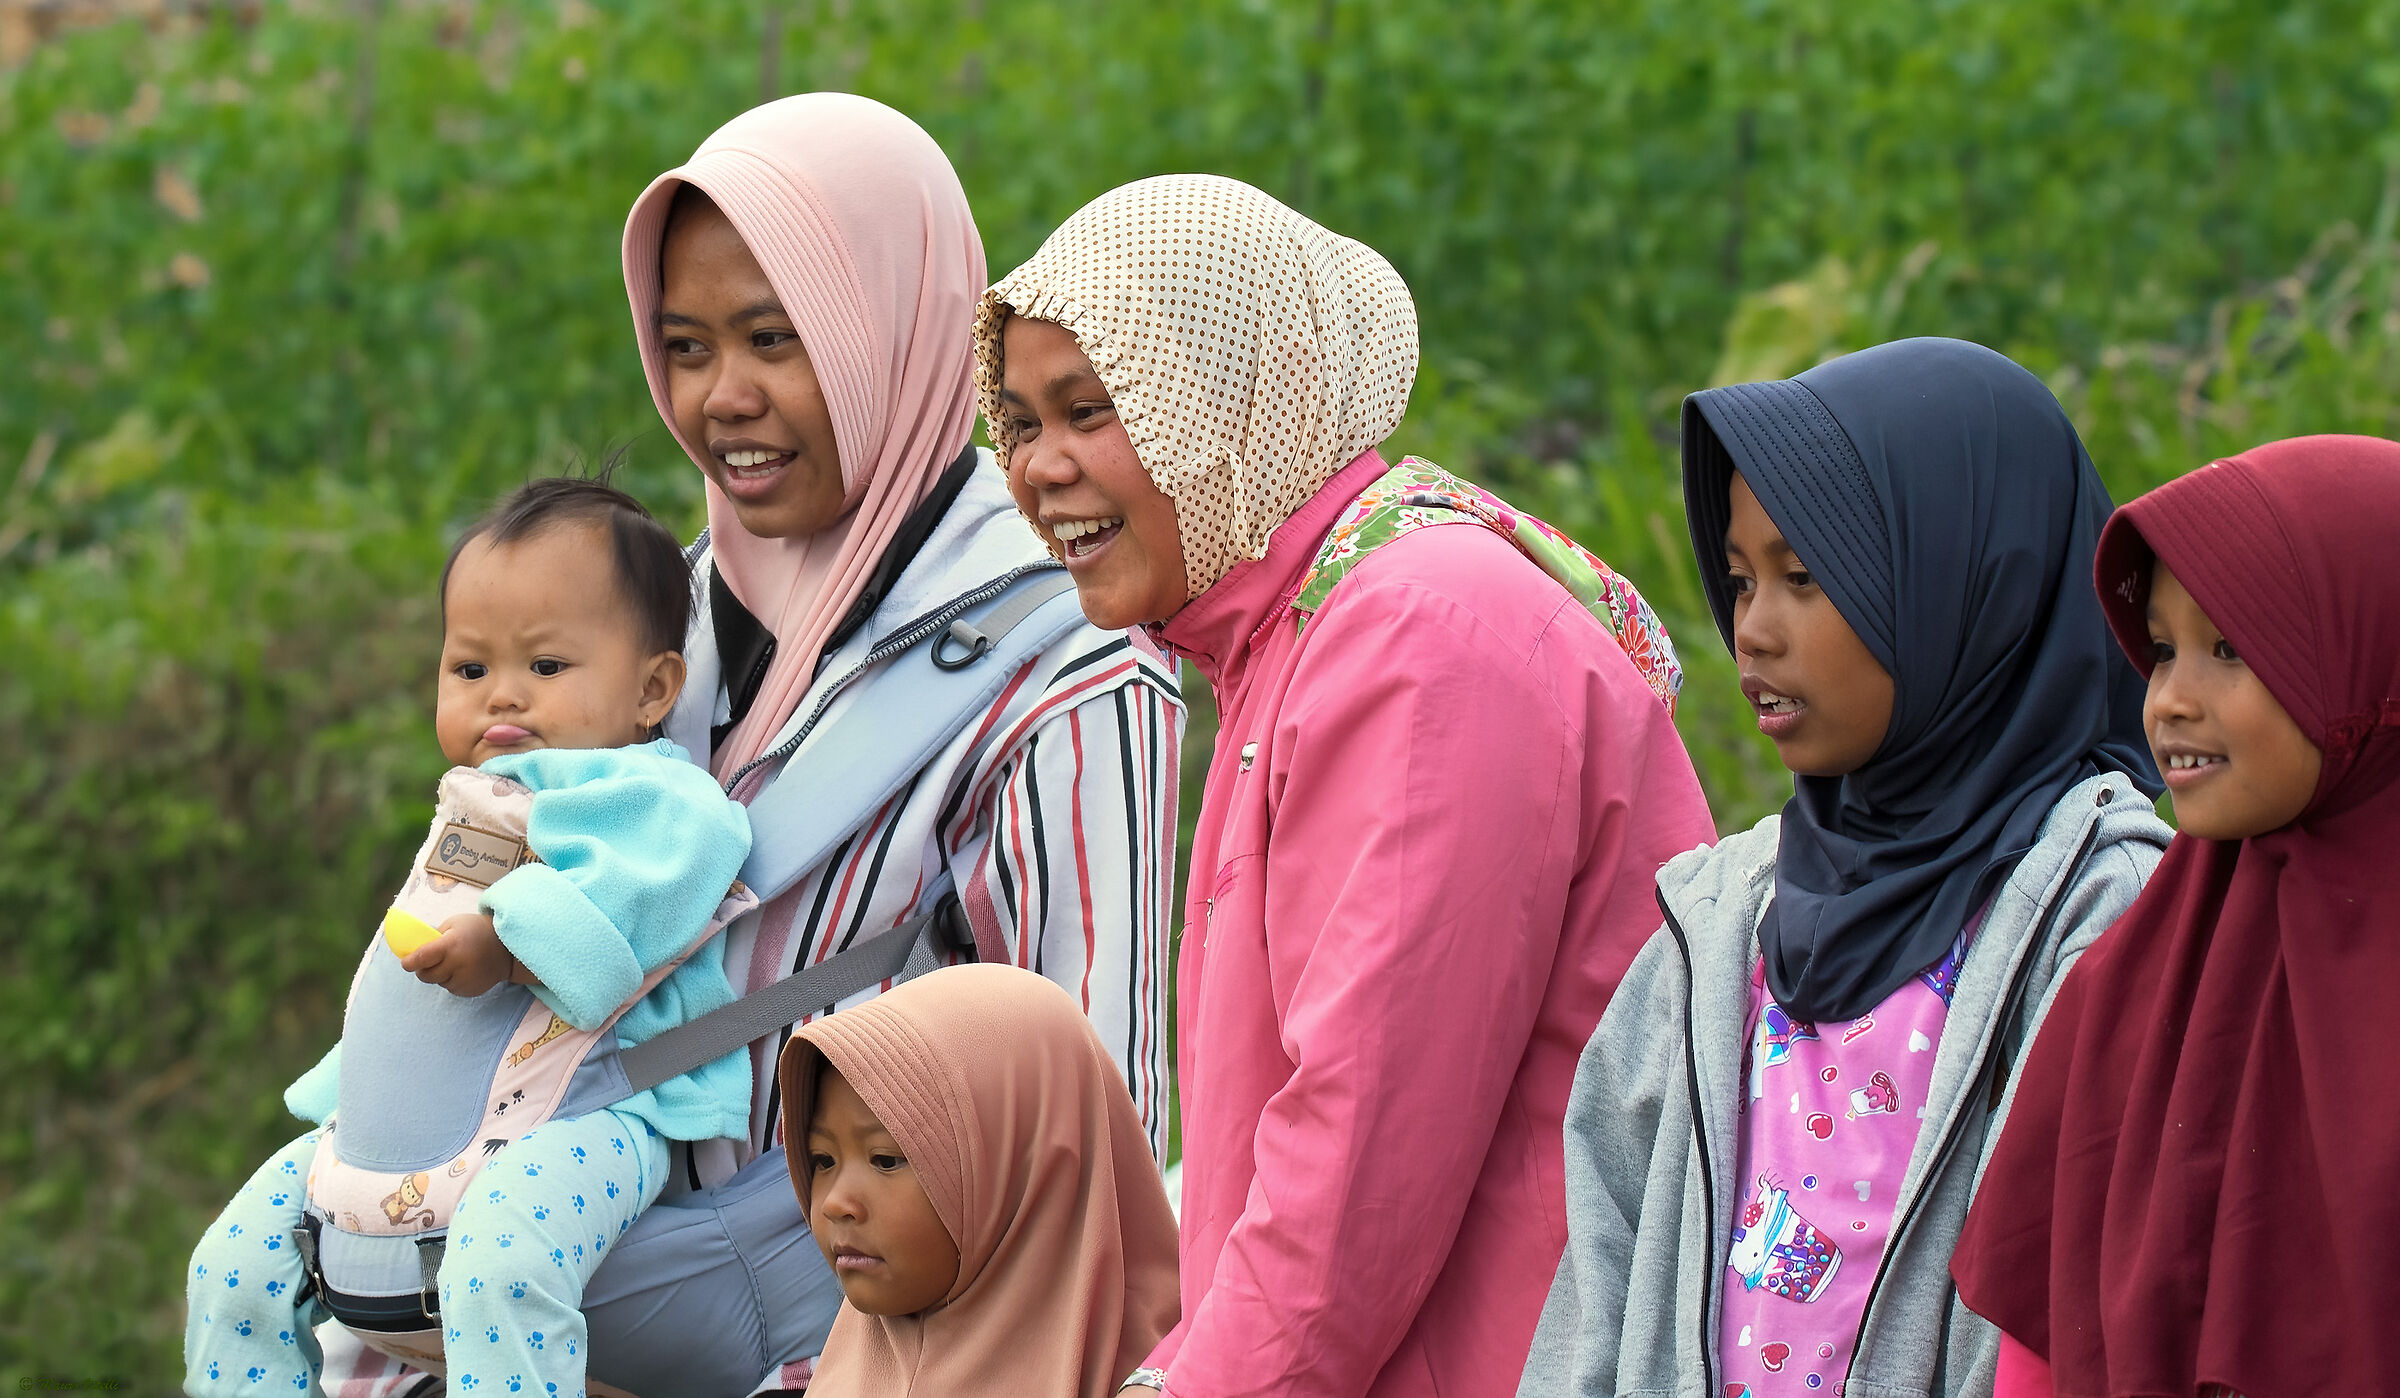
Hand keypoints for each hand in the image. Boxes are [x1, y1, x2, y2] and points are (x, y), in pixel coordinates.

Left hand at [400, 913, 514, 996]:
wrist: (508, 948)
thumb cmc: (476, 931)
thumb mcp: (454, 924)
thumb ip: (434, 938)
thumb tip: (412, 950)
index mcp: (451, 945)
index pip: (421, 958)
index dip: (409, 962)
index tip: (406, 962)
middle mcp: (458, 964)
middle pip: (426, 975)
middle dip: (423, 969)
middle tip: (430, 960)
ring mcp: (465, 980)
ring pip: (438, 983)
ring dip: (440, 974)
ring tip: (455, 962)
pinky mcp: (470, 991)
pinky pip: (451, 989)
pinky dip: (452, 981)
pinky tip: (464, 970)